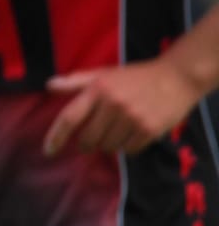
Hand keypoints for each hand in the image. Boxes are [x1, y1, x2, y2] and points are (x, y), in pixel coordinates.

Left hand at [43, 59, 206, 156]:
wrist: (176, 78)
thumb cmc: (135, 76)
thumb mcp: (103, 74)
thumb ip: (75, 81)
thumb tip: (48, 86)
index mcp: (98, 89)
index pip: (70, 117)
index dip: (56, 136)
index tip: (48, 151)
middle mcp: (113, 105)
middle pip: (89, 138)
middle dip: (86, 143)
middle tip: (91, 140)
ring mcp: (132, 118)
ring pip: (109, 147)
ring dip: (108, 144)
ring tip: (117, 130)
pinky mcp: (150, 130)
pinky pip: (129, 151)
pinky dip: (126, 147)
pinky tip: (132, 134)